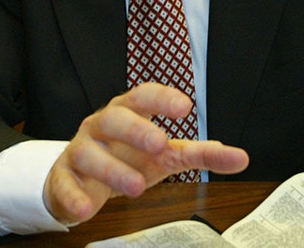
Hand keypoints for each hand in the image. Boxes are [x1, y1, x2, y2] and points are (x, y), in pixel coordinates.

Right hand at [43, 83, 248, 224]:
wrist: (81, 179)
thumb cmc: (127, 158)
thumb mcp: (166, 155)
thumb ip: (201, 154)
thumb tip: (241, 157)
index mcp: (127, 113)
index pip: (142, 95)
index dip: (162, 98)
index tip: (185, 107)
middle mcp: (100, 126)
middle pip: (113, 117)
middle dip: (136, 129)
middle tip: (160, 144)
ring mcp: (79, 150)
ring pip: (88, 151)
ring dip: (112, 168)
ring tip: (135, 188)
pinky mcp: (62, 177)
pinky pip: (63, 183)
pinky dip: (74, 195)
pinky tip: (86, 208)